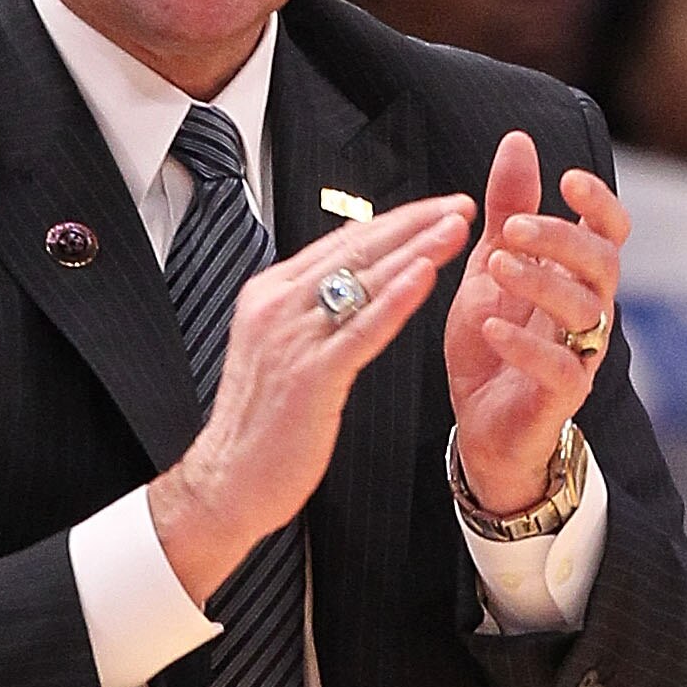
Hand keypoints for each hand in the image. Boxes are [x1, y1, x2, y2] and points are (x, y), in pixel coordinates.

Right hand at [150, 194, 474, 603]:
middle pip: (356, 250)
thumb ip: (307, 309)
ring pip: (364, 281)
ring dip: (416, 250)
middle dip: (414, 224)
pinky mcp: (309, 375)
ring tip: (455, 230)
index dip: (394, 222)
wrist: (227, 481)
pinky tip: (425, 276)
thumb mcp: (277, 349)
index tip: (435, 209)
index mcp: (270, 295)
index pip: (342, 243)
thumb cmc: (259, 426)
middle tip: (459, 206)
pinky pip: (361, 328)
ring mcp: (291, 339)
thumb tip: (342, 272)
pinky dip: (396, 299)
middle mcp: (278, 307)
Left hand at [444, 130, 625, 517]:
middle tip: (513, 228)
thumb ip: (508, 208)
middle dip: (563, 240)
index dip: (598, 204)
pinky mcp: (561, 397)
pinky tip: (492, 328)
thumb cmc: (494, 339)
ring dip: (543, 283)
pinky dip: (526, 346)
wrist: (480, 425)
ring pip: (587, 311)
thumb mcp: (491, 266)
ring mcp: (581, 355)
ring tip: (496, 267)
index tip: (567, 179)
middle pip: (603, 265)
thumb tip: (518, 139)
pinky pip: (561, 368)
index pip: (610, 232)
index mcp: (577, 277)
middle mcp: (589, 312)